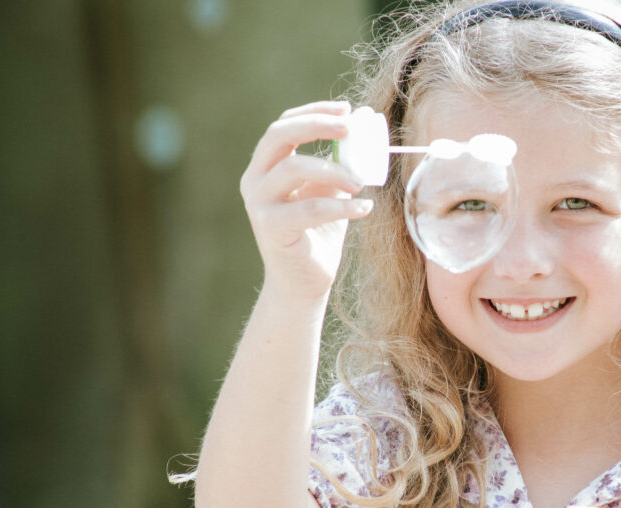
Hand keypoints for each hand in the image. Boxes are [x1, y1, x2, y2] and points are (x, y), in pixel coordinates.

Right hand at [239, 100, 372, 302]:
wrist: (303, 284)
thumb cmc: (318, 236)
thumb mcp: (329, 193)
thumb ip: (340, 164)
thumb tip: (365, 126)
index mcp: (266, 167)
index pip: (284, 125)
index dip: (315, 112)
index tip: (348, 110)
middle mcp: (255, 180)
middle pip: (279, 135)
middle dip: (316, 125)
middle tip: (350, 128)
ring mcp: (259, 204)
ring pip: (294, 168)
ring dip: (335, 169)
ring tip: (361, 183)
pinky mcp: (272, 228)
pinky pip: (311, 208)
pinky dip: (342, 206)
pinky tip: (364, 208)